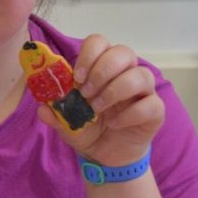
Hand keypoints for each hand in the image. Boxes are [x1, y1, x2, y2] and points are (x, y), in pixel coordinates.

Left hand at [37, 34, 163, 166]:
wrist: (106, 155)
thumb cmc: (88, 128)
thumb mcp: (66, 123)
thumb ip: (55, 114)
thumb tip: (42, 109)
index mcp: (102, 67)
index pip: (100, 43)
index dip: (89, 55)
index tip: (77, 76)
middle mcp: (126, 73)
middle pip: (123, 52)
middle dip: (102, 71)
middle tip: (86, 93)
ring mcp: (143, 91)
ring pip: (142, 75)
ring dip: (115, 90)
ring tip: (97, 108)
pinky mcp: (155, 111)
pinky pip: (151, 104)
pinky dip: (130, 114)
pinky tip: (114, 124)